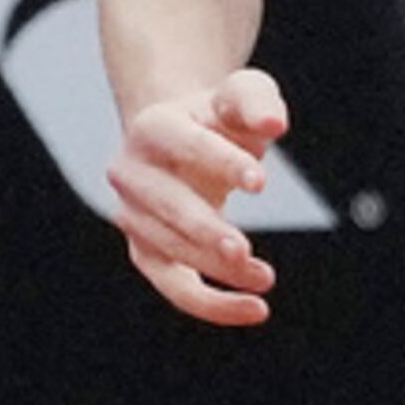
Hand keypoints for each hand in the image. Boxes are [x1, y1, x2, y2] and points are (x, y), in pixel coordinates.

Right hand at [108, 68, 287, 326]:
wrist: (182, 136)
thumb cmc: (219, 117)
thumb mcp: (242, 94)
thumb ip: (256, 102)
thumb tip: (274, 124)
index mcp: (152, 127)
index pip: (187, 145)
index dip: (222, 163)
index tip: (261, 183)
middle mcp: (130, 173)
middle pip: (167, 206)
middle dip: (204, 230)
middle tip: (243, 251)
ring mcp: (132, 215)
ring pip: (169, 251)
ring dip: (215, 270)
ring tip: (265, 279)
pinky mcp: (145, 250)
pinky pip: (173, 285)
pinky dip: (210, 303)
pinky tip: (253, 310)